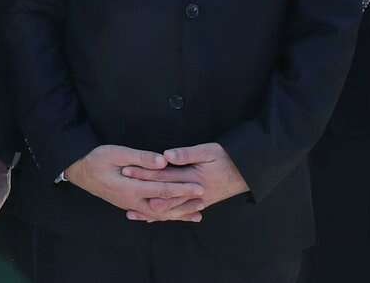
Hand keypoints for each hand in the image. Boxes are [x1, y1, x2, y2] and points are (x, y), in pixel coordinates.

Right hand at [65, 145, 204, 222]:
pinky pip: (151, 213)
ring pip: (159, 213)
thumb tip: (163, 162)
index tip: (199, 187)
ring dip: (178, 213)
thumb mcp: (116, 152)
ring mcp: (130, 205)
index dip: (182, 189)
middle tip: (204, 201)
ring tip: (197, 214)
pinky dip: (165, 214)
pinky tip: (174, 215)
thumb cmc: (97, 159)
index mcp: (130, 188)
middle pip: (164, 207)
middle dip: (185, 204)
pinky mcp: (128, 204)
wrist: (79, 171)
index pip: (162, 190)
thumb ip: (141, 158)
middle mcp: (132, 201)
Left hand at [121, 143, 246, 221]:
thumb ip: (187, 154)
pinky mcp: (200, 204)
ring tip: (132, 213)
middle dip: (142, 193)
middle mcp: (193, 194)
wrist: (248, 173)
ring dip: (151, 211)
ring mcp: (197, 202)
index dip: (144, 174)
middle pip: (163, 195)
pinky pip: (179, 213)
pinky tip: (154, 218)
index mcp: (193, 179)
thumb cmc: (228, 158)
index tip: (127, 170)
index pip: (163, 177)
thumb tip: (166, 157)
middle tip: (122, 193)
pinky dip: (166, 216)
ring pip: (170, 209)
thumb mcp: (209, 150)